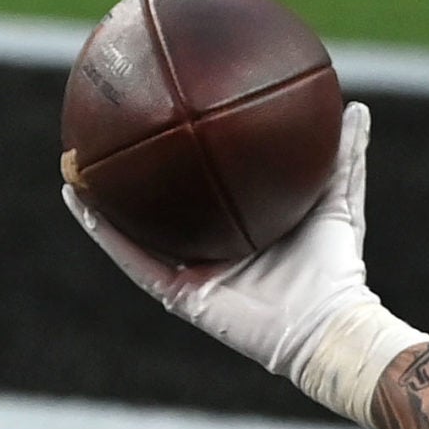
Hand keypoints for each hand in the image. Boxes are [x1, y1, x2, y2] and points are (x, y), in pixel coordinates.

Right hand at [62, 102, 426, 424]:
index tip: (167, 121)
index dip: (183, 162)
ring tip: (75, 163)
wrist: (329, 322)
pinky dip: (104, 231)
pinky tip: (79, 198)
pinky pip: (133, 258)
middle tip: (110, 134)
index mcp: (242, 230)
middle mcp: (212, 250)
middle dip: (135, 177)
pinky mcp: (179, 295)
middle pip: (164, 208)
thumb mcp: (339, 202)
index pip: (204, 189)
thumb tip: (354, 107)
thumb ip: (344, 158)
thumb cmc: (337, 268)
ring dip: (103, 201)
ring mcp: (191, 272)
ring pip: (136, 232)